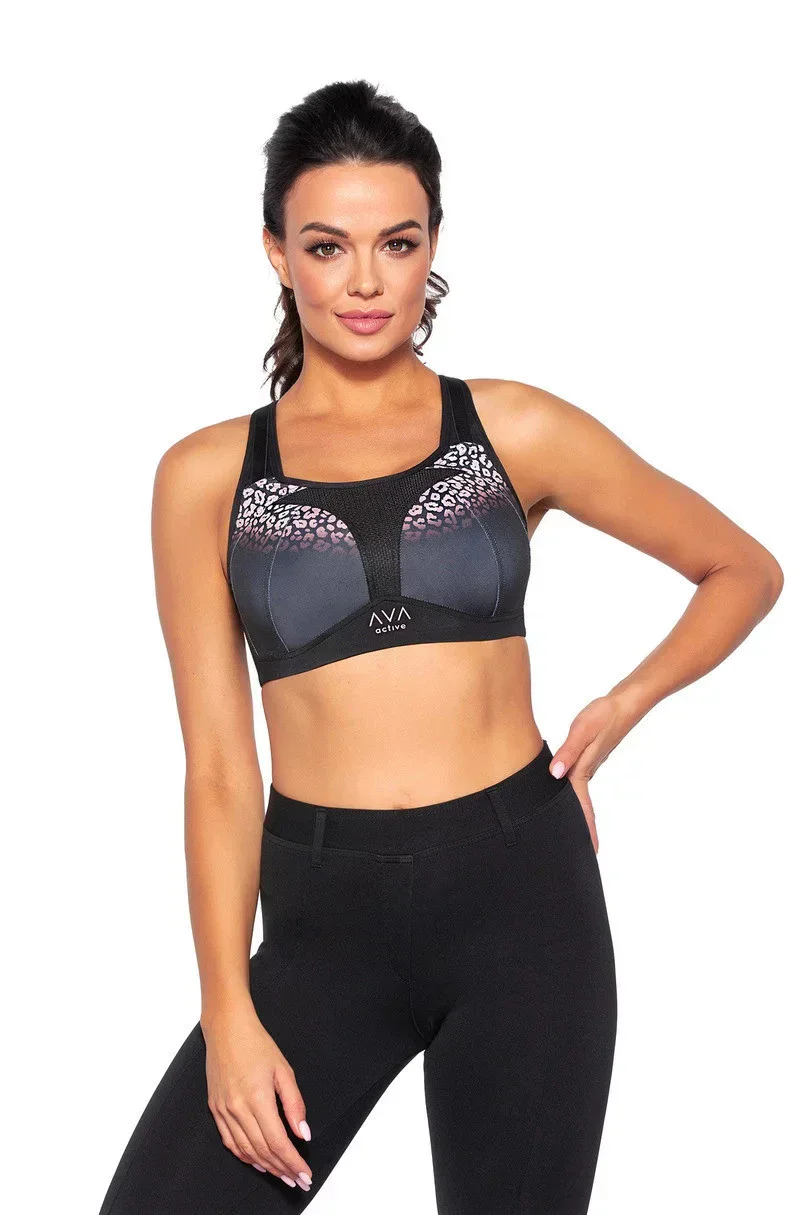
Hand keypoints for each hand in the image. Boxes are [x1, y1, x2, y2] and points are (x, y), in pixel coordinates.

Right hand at [202, 1006, 312, 1191]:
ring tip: (282, 1175)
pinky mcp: (215, 1109)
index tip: (305, 1174)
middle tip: (298, 1180)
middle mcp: (238, 1108)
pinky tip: (258, 1162)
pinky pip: (230, 1141)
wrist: (227, 1029)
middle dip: (282, 1169)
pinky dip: (244, 1156)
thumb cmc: (257, 1045)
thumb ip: (294, 1104)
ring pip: (245, 1150)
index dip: (292, 1161)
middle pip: (262, 1150)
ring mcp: (223, 1110)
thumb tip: (302, 1133)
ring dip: (265, 1167)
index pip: (278, 1141)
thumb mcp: (284, 1069)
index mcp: (257, 1098)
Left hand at [548, 693, 633, 852]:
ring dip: (579, 814)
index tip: (591, 852)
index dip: (582, 828)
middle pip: (582, 807)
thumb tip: (555, 775)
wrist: (624, 703)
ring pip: (580, 796)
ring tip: (576, 833)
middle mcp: (586, 772)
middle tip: (584, 852)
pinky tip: (571, 797)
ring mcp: (590, 766)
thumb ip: (568, 753)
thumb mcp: (581, 731)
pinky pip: (580, 784)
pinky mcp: (589, 758)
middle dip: (582, 830)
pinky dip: (577, 797)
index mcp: (582, 770)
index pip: (579, 806)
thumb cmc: (603, 715)